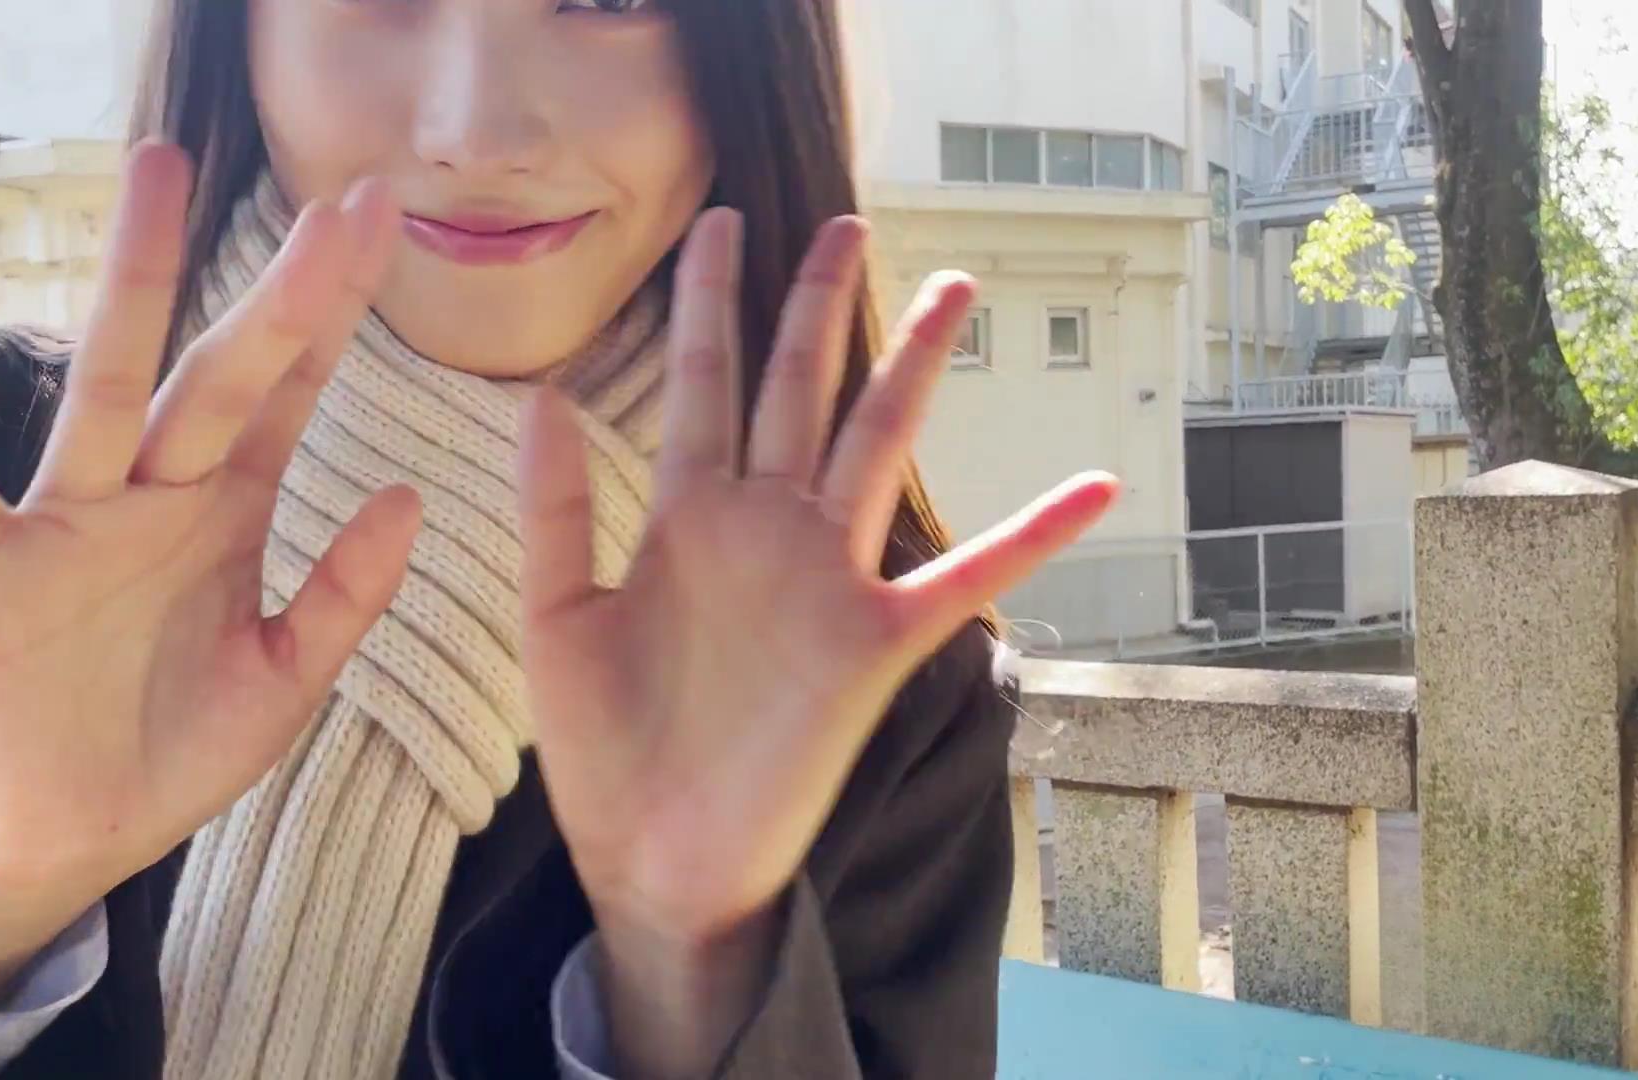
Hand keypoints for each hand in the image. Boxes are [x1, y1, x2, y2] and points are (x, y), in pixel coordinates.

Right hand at [0, 144, 419, 999]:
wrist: (81, 835)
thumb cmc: (182, 748)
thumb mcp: (288, 677)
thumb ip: (346, 592)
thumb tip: (411, 495)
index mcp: (228, 511)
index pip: (290, 393)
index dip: (334, 315)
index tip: (382, 227)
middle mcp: (155, 494)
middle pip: (223, 372)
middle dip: (281, 291)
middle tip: (344, 198)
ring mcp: (69, 517)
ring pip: (109, 386)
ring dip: (134, 283)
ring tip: (158, 173)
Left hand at [516, 210, 1116, 1074]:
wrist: (660, 862)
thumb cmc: (603, 754)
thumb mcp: (557, 622)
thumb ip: (556, 511)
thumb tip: (542, 394)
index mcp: (684, 517)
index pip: (702, 381)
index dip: (708, 301)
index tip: (719, 222)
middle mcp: (763, 530)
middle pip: (798, 387)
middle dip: (817, 304)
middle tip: (840, 221)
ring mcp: (825, 581)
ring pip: (876, 444)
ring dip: (913, 368)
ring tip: (953, 288)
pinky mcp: (874, 645)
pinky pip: (966, 579)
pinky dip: (1030, 536)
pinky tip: (1095, 486)